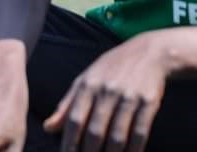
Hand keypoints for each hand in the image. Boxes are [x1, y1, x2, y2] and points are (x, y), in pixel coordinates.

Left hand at [44, 34, 166, 151]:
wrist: (148, 53)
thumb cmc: (110, 70)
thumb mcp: (85, 80)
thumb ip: (66, 105)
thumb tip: (48, 128)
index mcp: (86, 86)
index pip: (74, 119)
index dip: (69, 141)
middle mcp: (106, 91)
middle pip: (95, 130)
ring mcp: (128, 96)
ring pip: (118, 135)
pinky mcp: (149, 101)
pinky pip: (140, 131)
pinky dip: (134, 148)